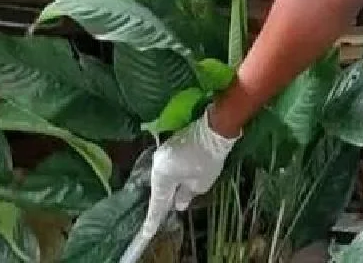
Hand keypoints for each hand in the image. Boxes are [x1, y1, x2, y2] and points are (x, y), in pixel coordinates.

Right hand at [119, 109, 239, 262]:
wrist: (214, 129)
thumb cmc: (207, 159)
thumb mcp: (200, 184)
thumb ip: (185, 195)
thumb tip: (177, 203)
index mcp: (162, 174)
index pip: (157, 200)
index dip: (154, 218)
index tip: (147, 231)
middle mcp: (157, 163)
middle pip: (157, 187)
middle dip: (160, 201)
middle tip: (160, 218)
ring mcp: (161, 153)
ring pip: (162, 177)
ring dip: (166, 188)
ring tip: (169, 202)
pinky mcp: (169, 147)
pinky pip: (166, 167)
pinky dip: (170, 177)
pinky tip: (175, 184)